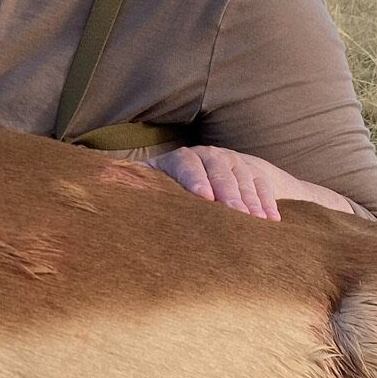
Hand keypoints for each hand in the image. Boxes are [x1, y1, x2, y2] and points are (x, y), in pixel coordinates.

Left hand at [146, 145, 282, 220]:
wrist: (209, 169)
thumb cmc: (172, 184)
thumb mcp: (155, 180)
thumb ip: (137, 182)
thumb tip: (103, 180)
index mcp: (181, 159)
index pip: (187, 166)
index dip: (195, 181)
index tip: (203, 199)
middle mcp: (209, 155)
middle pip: (220, 173)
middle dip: (229, 195)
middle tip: (237, 216)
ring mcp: (234, 161)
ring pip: (244, 180)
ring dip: (252, 201)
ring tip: (257, 222)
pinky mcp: (254, 170)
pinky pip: (263, 185)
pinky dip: (269, 202)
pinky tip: (272, 220)